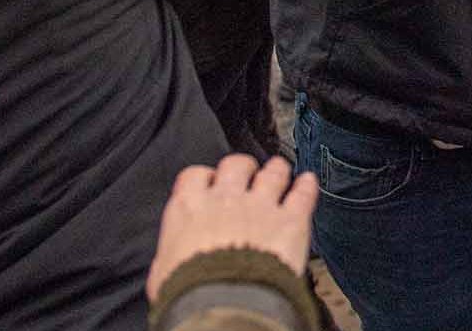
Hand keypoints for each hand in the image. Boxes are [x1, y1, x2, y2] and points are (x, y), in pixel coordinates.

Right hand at [146, 155, 316, 303]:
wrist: (223, 305)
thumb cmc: (189, 293)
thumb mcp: (163, 273)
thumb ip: (170, 255)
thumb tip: (169, 261)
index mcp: (190, 208)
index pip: (195, 176)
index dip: (205, 178)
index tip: (209, 183)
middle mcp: (226, 199)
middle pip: (236, 165)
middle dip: (243, 167)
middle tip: (247, 173)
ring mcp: (261, 206)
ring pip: (272, 173)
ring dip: (277, 169)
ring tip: (279, 168)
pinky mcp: (291, 221)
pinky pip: (302, 194)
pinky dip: (307, 186)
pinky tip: (309, 182)